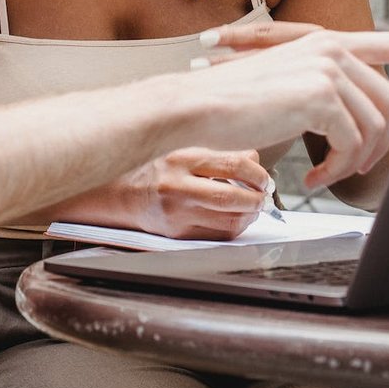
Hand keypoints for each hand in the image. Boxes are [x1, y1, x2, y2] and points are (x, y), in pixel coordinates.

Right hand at [129, 148, 268, 240]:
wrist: (125, 194)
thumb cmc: (159, 168)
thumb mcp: (187, 150)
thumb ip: (222, 154)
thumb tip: (253, 158)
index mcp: (183, 159)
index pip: (232, 165)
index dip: (257, 174)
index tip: (264, 179)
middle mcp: (178, 187)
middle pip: (230, 198)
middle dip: (256, 199)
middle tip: (263, 196)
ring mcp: (177, 214)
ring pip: (228, 222)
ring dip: (249, 216)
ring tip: (252, 207)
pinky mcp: (178, 234)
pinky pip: (217, 236)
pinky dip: (234, 228)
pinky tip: (236, 218)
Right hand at [187, 24, 388, 190]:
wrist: (197, 105)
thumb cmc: (232, 103)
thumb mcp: (286, 83)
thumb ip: (324, 86)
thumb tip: (359, 112)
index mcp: (325, 42)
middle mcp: (332, 50)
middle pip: (387, 101)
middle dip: (377, 142)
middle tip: (352, 167)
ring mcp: (328, 71)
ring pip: (374, 126)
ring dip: (354, 161)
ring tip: (326, 175)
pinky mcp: (321, 97)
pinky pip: (351, 143)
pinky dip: (338, 168)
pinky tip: (313, 176)